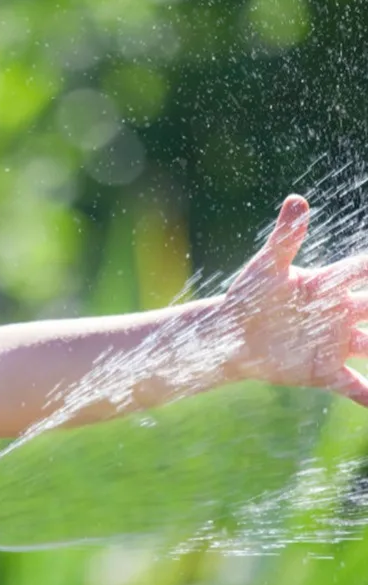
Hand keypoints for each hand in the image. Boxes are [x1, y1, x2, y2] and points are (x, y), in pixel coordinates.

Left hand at [222, 194, 367, 403]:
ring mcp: (336, 343)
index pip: (362, 271)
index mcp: (328, 286)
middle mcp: (339, 314)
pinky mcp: (325, 371)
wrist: (230, 335)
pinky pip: (355, 385)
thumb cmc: (248, 296)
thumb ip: (285, 236)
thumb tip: (297, 199)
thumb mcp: (266, 267)